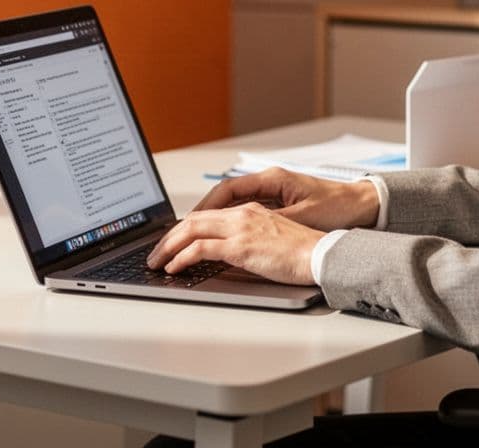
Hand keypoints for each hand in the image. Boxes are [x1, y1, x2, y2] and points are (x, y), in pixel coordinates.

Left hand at [146, 202, 323, 284]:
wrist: (323, 254)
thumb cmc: (305, 253)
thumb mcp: (271, 241)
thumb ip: (248, 243)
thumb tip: (226, 258)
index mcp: (250, 210)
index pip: (207, 215)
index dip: (184, 227)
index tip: (171, 241)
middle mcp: (242, 214)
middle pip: (193, 219)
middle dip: (169, 237)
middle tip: (155, 253)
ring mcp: (240, 228)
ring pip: (191, 230)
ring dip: (168, 247)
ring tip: (157, 262)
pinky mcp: (241, 246)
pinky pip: (200, 248)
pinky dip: (182, 257)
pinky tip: (174, 267)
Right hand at [193, 167, 380, 230]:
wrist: (363, 205)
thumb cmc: (338, 207)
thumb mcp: (303, 216)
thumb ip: (272, 222)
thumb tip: (243, 229)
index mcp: (272, 180)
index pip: (228, 189)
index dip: (206, 206)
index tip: (190, 222)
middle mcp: (269, 183)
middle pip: (225, 197)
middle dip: (201, 214)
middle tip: (182, 232)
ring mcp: (274, 194)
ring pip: (233, 205)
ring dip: (214, 220)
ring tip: (194, 237)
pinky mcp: (280, 205)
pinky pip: (246, 213)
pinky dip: (230, 224)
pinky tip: (222, 239)